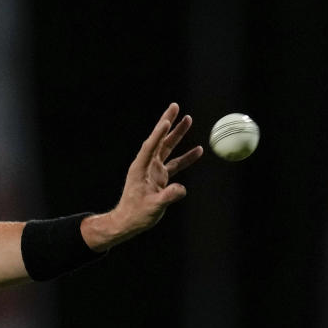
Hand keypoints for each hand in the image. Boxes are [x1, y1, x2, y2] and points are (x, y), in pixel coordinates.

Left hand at [84, 102, 203, 250]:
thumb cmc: (137, 214)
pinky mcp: (159, 176)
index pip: (150, 147)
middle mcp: (146, 165)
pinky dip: (186, 157)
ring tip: (188, 119)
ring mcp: (153, 170)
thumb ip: (167, 197)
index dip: (158, 134)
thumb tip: (181, 189)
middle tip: (175, 106)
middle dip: (167, 123)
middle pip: (158, 140)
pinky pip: (175, 163)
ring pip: (167, 148)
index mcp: (140, 169)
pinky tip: (198, 149)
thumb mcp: (153, 207)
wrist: (129, 221)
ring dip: (177, 134)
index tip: (166, 121)